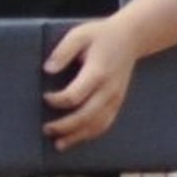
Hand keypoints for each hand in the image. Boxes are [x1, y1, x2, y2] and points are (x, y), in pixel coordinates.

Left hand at [42, 15, 139, 151]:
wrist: (131, 36)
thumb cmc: (102, 35)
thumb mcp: (80, 34)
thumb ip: (63, 51)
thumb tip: (48, 69)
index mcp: (98, 71)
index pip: (74, 96)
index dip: (56, 101)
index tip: (45, 96)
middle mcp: (108, 88)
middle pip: (85, 116)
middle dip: (63, 126)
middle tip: (46, 128)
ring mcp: (115, 97)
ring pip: (96, 125)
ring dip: (76, 136)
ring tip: (58, 142)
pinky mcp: (118, 101)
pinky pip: (105, 124)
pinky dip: (90, 134)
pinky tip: (76, 137)